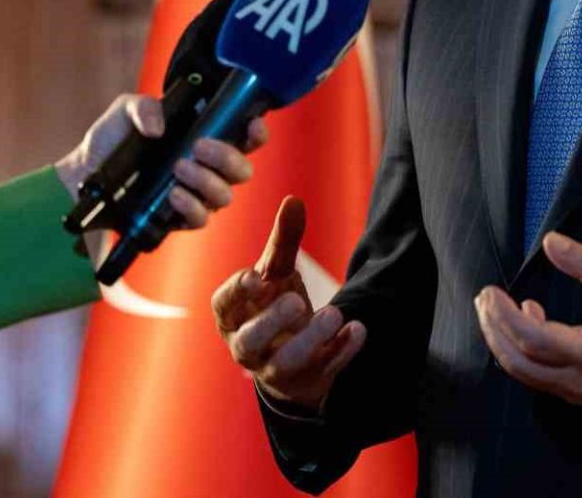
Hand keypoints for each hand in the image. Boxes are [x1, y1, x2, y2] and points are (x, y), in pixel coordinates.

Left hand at [53, 93, 265, 227]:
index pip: (245, 137)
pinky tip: (172, 194)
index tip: (251, 126)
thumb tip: (160, 129)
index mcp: (205, 138)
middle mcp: (207, 168)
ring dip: (207, 181)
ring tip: (178, 169)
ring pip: (225, 196)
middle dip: (228, 158)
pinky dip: (190, 206)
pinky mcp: (179, 219)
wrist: (82, 174)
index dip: (256, 132)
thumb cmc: (111, 140)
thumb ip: (145, 107)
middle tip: (198, 147)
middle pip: (242, 170)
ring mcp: (195, 195)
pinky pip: (200, 218)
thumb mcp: (125, 111)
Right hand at [212, 196, 367, 410]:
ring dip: (310, 340)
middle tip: (297, 302)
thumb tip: (293, 200)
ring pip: (285, 364)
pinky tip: (358, 330)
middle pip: (249, 342)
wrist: (295, 357)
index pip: (223, 305)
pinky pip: (323, 371)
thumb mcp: (277, 273)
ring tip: (334, 313)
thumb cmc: (274, 305)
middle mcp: (248, 346)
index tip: (256, 277)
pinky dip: (342, 352)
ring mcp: (276, 369)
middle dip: (271, 323)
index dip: (236, 291)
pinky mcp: (307, 380)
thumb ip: (283, 240)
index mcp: (233, 316)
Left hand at [474, 232, 581, 408]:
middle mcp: (580, 380)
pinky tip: (528, 318)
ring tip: (495, 308)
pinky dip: (522, 350)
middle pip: (519, 362)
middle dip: (493, 329)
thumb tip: (550, 242)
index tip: (491, 292)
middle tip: (484, 298)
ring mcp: (577, 393)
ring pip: (524, 374)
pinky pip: (538, 376)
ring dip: (502, 341)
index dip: (505, 316)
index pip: (534, 340)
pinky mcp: (577, 395)